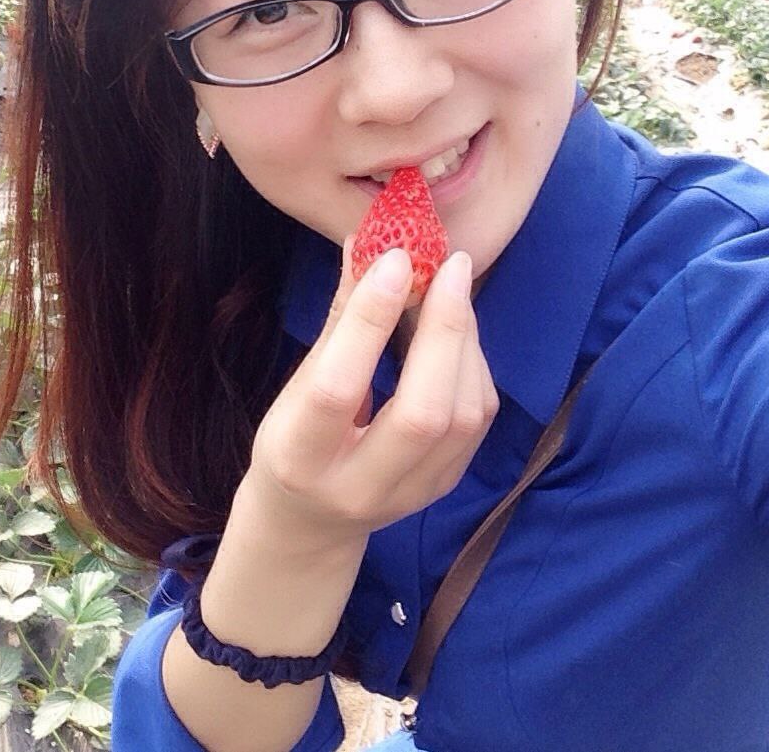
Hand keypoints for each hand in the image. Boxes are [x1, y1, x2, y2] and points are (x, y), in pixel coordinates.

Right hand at [246, 236, 499, 542]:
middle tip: (451, 265)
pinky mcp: (446, 486)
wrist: (310, 523)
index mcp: (301, 456)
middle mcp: (360, 485)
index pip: (338, 387)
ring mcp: (411, 494)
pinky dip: (474, 363)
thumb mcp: (295, 387)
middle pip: (422, 412)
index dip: (369, 320)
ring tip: (454, 288)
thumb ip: (337, 323)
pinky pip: (476, 419)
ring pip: (462, 416)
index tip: (394, 260)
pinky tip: (459, 328)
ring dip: (465, 341)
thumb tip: (366, 246)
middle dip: (443, 330)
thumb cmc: (293, 442)